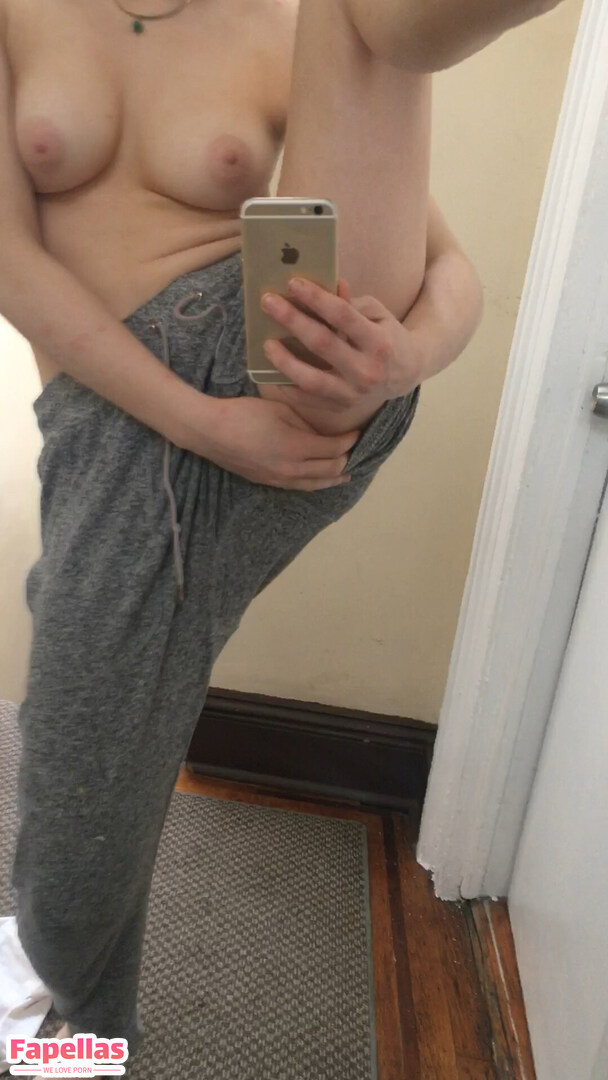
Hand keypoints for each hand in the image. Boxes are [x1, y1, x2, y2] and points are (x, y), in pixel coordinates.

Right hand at [199, 395, 360, 490]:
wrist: (210, 432)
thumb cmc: (244, 414)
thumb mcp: (279, 410)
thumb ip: (304, 423)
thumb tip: (320, 433)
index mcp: (296, 447)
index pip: (334, 449)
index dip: (349, 441)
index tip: (357, 432)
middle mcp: (291, 469)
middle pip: (329, 470)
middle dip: (346, 460)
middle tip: (354, 450)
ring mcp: (279, 479)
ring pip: (315, 484)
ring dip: (333, 478)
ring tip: (345, 474)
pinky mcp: (268, 482)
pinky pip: (299, 487)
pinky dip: (315, 483)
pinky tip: (318, 479)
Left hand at [259, 276, 424, 413]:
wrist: (404, 373)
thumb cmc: (385, 336)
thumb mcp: (375, 313)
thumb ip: (348, 303)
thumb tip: (316, 289)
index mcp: (379, 342)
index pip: (342, 315)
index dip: (315, 298)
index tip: (292, 283)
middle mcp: (367, 370)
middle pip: (322, 343)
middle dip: (292, 320)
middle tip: (268, 302)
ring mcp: (354, 393)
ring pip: (311, 379)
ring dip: (284, 361)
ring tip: (266, 344)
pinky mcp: (342, 407)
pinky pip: (308, 400)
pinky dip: (288, 387)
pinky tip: (273, 372)